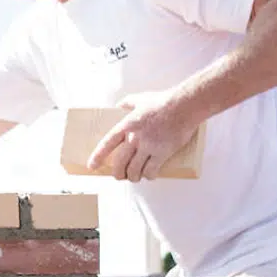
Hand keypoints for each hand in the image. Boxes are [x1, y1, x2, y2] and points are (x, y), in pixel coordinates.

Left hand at [86, 91, 200, 182]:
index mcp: (127, 125)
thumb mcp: (140, 98)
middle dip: (118, 173)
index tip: (92, 166)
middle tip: (119, 176)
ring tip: (134, 178)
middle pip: (120, 162)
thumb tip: (119, 105)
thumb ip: (128, 103)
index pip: (107, 144)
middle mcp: (135, 138)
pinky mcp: (162, 152)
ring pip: (134, 170)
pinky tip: (149, 176)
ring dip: (133, 177)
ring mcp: (148, 146)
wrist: (184, 106)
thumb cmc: (163, 101)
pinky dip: (149, 176)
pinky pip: (151, 170)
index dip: (98, 156)